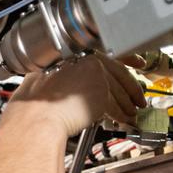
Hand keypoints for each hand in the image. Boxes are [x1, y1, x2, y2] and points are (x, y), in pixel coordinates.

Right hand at [4, 52, 146, 137]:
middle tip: (139, 98)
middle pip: (119, 73)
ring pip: (119, 90)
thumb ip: (69, 76)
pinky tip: (123, 120)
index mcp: (75, 52)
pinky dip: (122, 115)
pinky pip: (116, 105)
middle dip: (132, 89)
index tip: (137, 63)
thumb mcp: (49, 78)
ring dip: (127, 104)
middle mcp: (88, 59)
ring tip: (131, 114)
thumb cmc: (34, 104)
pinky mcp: (101, 92)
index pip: (108, 53)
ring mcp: (96, 75)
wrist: (35, 116)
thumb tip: (81, 86)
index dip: (127, 59)